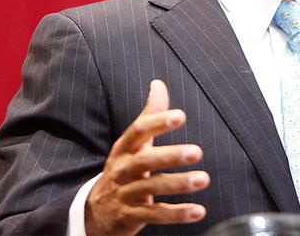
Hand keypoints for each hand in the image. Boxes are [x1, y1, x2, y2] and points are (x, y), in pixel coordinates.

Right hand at [84, 80, 209, 234]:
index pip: (139, 130)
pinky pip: (155, 214)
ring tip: (203, 179)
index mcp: (125, 148)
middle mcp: (123, 169)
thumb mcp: (132, 142)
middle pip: (145, 161)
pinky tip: (198, 211)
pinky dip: (177, 214)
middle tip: (197, 151)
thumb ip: (150, 114)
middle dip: (171, 156)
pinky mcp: (132, 216)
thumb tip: (158, 83)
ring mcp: (126, 194)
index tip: (180, 115)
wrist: (96, 211)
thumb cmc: (124, 168)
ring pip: (152, 188)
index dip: (158, 122)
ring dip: (179, 184)